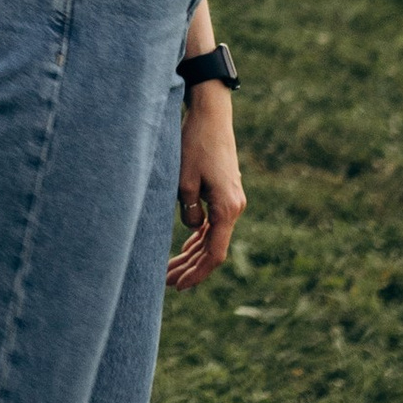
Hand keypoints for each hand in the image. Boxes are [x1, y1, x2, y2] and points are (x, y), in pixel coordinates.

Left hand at [167, 88, 245, 288]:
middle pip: (213, 249)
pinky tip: (186, 248)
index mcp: (227, 208)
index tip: (179, 286)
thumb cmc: (194, 144)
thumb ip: (188, 210)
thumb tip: (193, 230)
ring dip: (193, 255)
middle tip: (168, 283)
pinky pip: (213, 224)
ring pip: (212, 238)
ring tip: (171, 271)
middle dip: (191, 268)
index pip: (214, 254)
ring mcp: (232, 201)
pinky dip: (199, 238)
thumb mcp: (183, 180)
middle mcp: (234, 208)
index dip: (197, 273)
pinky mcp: (225, 194)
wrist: (211, 116)